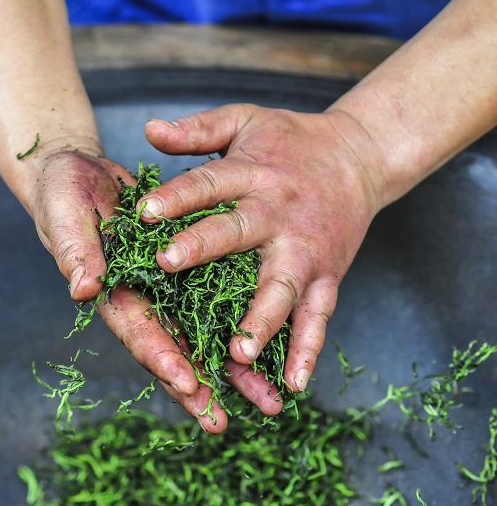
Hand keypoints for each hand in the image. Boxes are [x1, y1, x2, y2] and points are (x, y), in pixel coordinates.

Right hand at [25, 146, 281, 432]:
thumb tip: (82, 289)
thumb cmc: (62, 193)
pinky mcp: (185, 266)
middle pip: (173, 348)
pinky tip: (268, 345)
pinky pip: (216, 298)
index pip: (137, 332)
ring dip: (229, 367)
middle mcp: (141, 298)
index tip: (186, 383)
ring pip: (202, 332)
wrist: (76, 171)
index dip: (161, 358)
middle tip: (221, 422)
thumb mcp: (65, 215)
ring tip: (262, 400)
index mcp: (112, 292)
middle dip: (197, 386)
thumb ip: (75, 252)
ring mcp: (164, 286)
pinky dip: (238, 321)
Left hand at [140, 104, 385, 393]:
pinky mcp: (328, 276)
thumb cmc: (290, 140)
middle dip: (203, 248)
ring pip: (281, 288)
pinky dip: (308, 351)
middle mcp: (277, 214)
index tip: (144, 212)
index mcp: (252, 175)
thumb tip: (146, 129)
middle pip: (237, 232)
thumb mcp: (244, 121)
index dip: (176, 197)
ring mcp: (305, 251)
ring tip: (239, 351)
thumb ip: (197, 129)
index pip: (208, 184)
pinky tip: (293, 384)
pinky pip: (319, 318)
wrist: (361, 155)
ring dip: (261, 319)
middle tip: (168, 265)